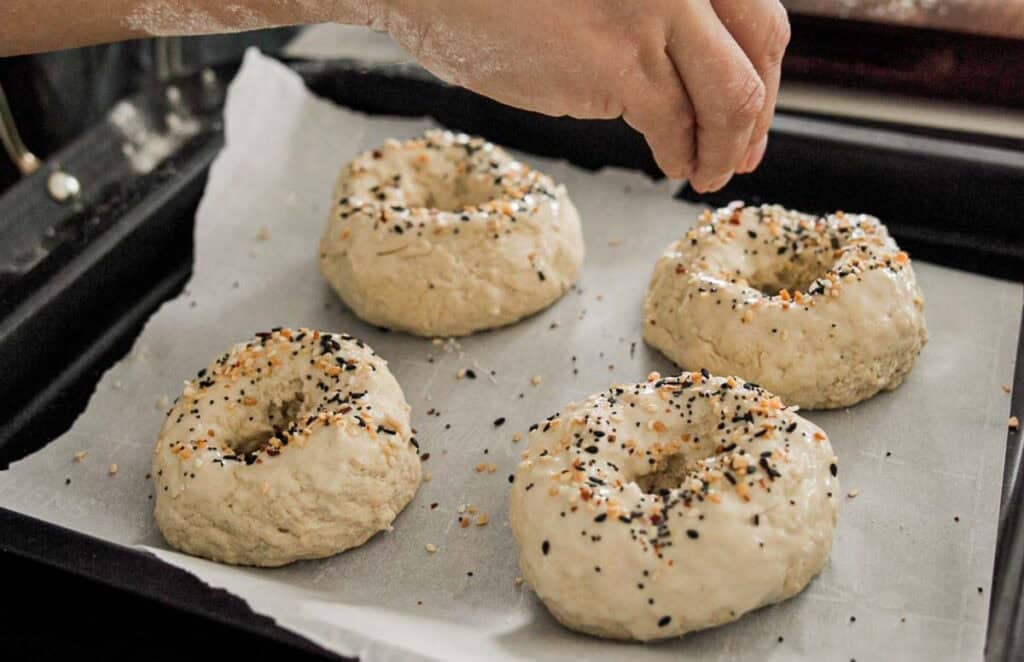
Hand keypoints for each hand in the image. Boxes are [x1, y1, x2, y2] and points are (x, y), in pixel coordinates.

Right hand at [379, 0, 789, 191]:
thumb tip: (700, 70)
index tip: (754, 111)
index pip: (760, 16)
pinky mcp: (618, 64)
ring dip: (727, 147)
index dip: (767, 73)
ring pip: (730, 97)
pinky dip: (683, 154)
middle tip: (743, 153)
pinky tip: (672, 164)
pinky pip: (676, 125)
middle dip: (758, 115)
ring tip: (707, 172)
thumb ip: (656, 12)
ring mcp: (654, 13)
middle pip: (761, 51)